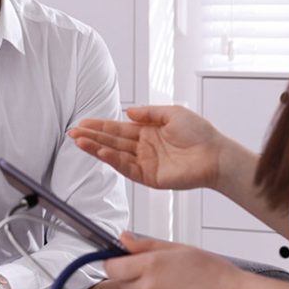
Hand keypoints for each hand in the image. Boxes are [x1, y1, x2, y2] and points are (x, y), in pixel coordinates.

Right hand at [68, 105, 224, 190]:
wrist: (216, 155)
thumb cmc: (200, 134)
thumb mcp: (173, 113)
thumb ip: (149, 113)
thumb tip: (128, 111)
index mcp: (148, 132)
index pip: (118, 128)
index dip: (100, 125)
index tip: (83, 123)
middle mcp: (143, 147)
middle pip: (112, 141)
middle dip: (92, 137)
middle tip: (73, 133)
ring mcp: (145, 162)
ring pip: (115, 154)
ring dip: (97, 148)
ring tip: (80, 142)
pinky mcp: (149, 177)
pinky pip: (127, 167)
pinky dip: (113, 160)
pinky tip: (101, 152)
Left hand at [104, 233, 246, 288]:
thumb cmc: (216, 274)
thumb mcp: (180, 249)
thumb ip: (146, 245)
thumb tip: (124, 239)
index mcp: (151, 266)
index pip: (112, 268)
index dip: (115, 264)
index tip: (121, 262)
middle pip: (123, 285)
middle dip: (134, 278)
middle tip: (160, 274)